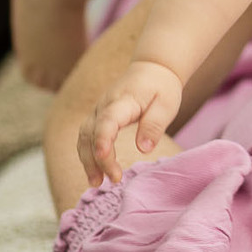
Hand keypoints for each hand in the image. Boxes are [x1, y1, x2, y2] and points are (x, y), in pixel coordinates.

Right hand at [76, 60, 182, 187]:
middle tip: (112, 179)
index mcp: (123, 100)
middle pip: (91, 132)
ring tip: (96, 183)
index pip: (108, 120)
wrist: (152, 68)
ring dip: (88, 160)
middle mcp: (105, 105)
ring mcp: (98, 110)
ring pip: (84, 136)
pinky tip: (95, 173)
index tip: (104, 157)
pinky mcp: (98, 117)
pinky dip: (87, 155)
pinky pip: (86, 137)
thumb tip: (143, 149)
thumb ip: (153, 125)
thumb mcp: (166, 104)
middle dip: (97, 158)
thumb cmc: (161, 87)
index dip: (103, 139)